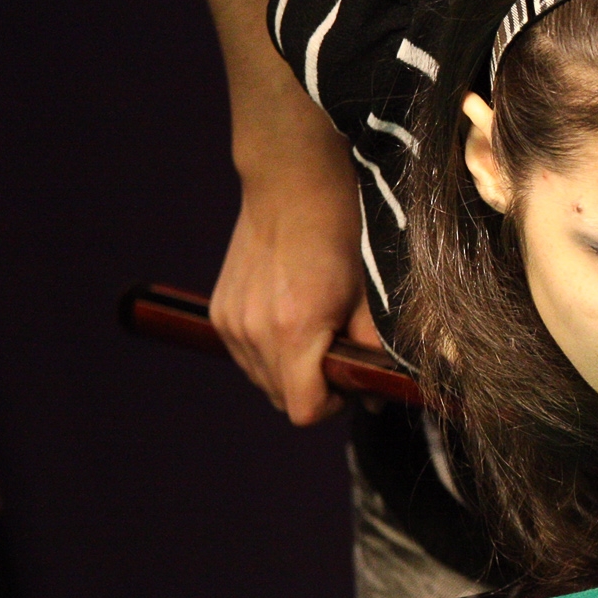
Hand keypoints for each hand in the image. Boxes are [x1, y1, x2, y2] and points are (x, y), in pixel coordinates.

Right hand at [210, 169, 369, 424]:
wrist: (293, 186)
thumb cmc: (339, 235)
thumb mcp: (368, 295)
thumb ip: (372, 351)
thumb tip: (376, 394)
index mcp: (294, 331)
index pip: (304, 411)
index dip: (333, 404)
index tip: (349, 380)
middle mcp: (253, 333)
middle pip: (281, 400)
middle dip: (314, 388)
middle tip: (338, 353)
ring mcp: (231, 323)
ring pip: (262, 380)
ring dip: (289, 371)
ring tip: (314, 330)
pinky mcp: (220, 312)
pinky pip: (245, 355)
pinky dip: (268, 350)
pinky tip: (289, 317)